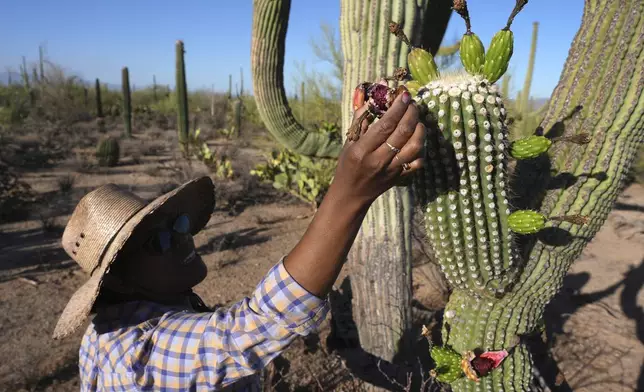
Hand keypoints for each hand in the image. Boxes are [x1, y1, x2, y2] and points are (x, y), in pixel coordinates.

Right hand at [329, 90, 425, 207]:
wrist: (351, 194)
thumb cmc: (348, 163)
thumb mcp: (349, 140)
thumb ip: (361, 117)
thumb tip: (373, 94)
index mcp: (362, 149)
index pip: (385, 125)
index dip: (398, 108)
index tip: (404, 95)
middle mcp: (378, 160)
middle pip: (403, 132)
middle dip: (411, 113)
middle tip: (412, 103)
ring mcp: (391, 170)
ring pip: (415, 146)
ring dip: (420, 129)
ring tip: (416, 120)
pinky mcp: (400, 177)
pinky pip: (418, 161)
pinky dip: (422, 148)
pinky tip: (416, 139)